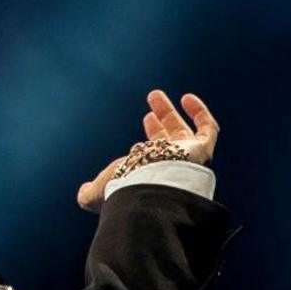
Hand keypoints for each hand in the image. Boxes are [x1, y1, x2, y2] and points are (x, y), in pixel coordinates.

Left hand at [76, 90, 219, 212]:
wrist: (152, 188)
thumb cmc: (125, 190)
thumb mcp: (98, 193)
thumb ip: (89, 194)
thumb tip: (82, 193)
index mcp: (148, 177)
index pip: (150, 159)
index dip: (145, 142)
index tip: (144, 121)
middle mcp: (169, 168)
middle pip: (167, 143)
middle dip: (159, 125)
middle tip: (149, 110)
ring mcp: (188, 159)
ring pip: (183, 133)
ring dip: (170, 113)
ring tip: (155, 96)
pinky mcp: (202, 150)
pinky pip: (208, 129)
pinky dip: (200, 113)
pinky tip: (187, 98)